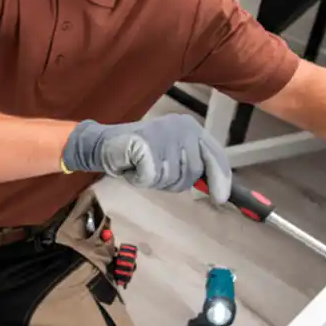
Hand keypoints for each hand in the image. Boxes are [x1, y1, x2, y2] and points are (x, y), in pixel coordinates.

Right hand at [61, 114, 231, 203]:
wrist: (105, 144)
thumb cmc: (140, 154)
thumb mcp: (172, 156)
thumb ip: (192, 166)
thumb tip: (218, 190)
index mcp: (191, 127)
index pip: (215, 155)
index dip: (220, 178)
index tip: (221, 198)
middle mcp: (182, 126)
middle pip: (192, 172)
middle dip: (174, 181)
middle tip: (155, 172)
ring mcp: (164, 134)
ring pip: (171, 178)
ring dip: (155, 180)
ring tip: (142, 166)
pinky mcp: (147, 144)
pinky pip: (152, 178)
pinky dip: (140, 179)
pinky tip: (133, 167)